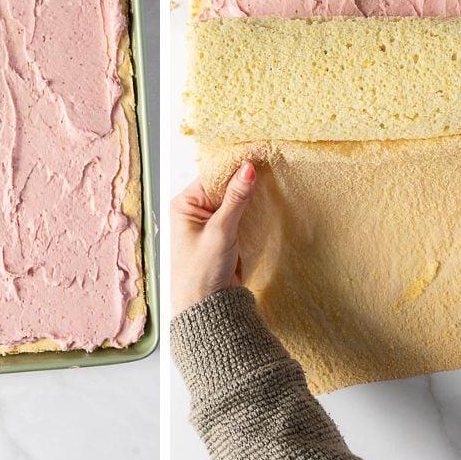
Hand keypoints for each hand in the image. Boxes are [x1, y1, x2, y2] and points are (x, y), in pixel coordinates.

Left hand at [170, 161, 256, 316]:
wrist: (207, 308)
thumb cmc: (201, 273)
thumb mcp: (220, 232)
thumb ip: (236, 199)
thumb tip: (248, 168)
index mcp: (186, 204)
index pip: (214, 174)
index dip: (236, 163)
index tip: (259, 152)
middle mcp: (197, 209)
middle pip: (225, 183)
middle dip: (246, 174)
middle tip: (271, 159)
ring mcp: (213, 220)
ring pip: (236, 196)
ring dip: (253, 189)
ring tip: (274, 173)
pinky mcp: (228, 232)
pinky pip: (243, 211)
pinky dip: (255, 205)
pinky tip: (270, 196)